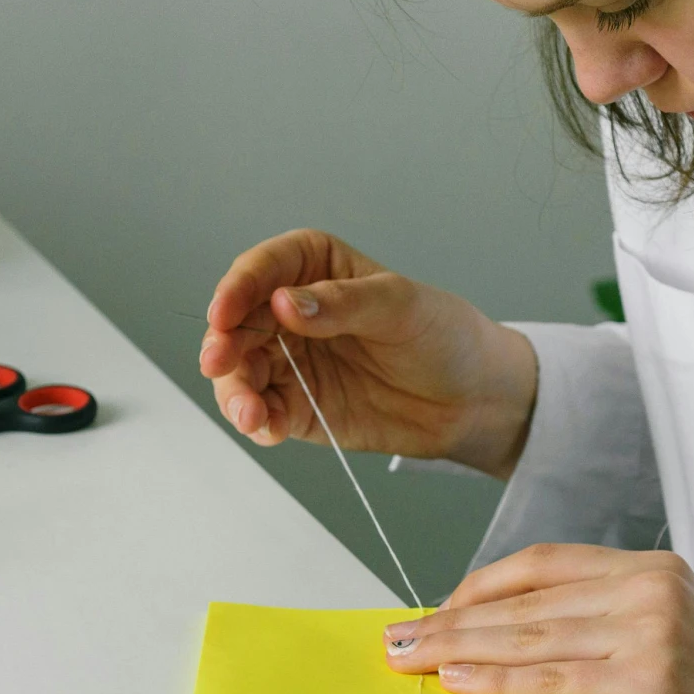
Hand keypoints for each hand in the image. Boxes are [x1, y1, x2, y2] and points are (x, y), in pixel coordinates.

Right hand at [199, 229, 538, 477]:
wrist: (472, 399)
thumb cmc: (444, 335)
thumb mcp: (401, 306)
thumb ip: (342, 303)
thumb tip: (286, 303)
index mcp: (314, 267)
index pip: (262, 270)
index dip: (236, 290)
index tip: (225, 314)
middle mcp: (292, 312)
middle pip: (238, 323)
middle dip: (224, 345)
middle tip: (220, 365)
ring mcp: (292, 360)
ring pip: (240, 371)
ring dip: (234, 391)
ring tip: (250, 412)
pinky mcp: (298, 405)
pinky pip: (263, 411)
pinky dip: (257, 421)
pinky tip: (267, 427)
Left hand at [383, 545, 693, 693]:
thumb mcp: (654, 655)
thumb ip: (587, 640)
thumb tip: (486, 653)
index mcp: (656, 571)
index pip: (545, 564)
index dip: (480, 587)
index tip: (432, 610)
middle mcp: (654, 591)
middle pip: (527, 603)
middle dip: (451, 623)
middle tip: (395, 639)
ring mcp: (653, 637)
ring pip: (529, 641)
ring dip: (456, 652)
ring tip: (408, 663)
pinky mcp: (649, 689)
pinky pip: (550, 686)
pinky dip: (495, 685)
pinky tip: (455, 685)